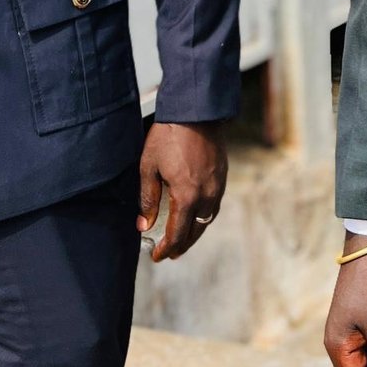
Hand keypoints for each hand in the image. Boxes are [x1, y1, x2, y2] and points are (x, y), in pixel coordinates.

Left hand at [137, 122, 226, 261]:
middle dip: (181, 245)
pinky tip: (195, 214)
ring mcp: (218, 186)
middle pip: (195, 232)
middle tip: (168, 253)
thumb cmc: (169, 135)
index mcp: (187, 196)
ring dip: (194, 232)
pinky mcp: (222, 176)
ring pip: (207, 220)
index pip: (177, 234)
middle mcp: (207, 195)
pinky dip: (203, 216)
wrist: (196, 110)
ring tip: (182, 238)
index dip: (166, 249)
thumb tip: (144, 224)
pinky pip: (214, 205)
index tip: (156, 256)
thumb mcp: (149, 166)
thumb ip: (147, 199)